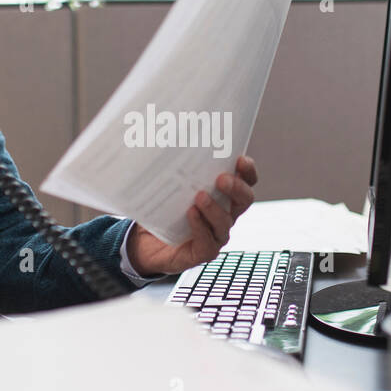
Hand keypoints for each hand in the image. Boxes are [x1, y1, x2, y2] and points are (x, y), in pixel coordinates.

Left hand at [127, 155, 258, 276]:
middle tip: (221, 179)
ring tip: (200, 196)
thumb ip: (172, 167)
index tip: (240, 160)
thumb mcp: (167, 184)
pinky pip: (208, 243)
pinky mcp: (202, 252)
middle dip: (237, 188)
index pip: (246, 181)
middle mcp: (225, 214)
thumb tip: (162, 137)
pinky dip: (200, 227)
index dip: (248, 171)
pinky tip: (191, 215)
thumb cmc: (161, 209)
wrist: (143, 243)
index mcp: (223, 195)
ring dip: (214, 208)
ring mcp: (215, 235)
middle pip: (244, 200)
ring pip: (225, 222)